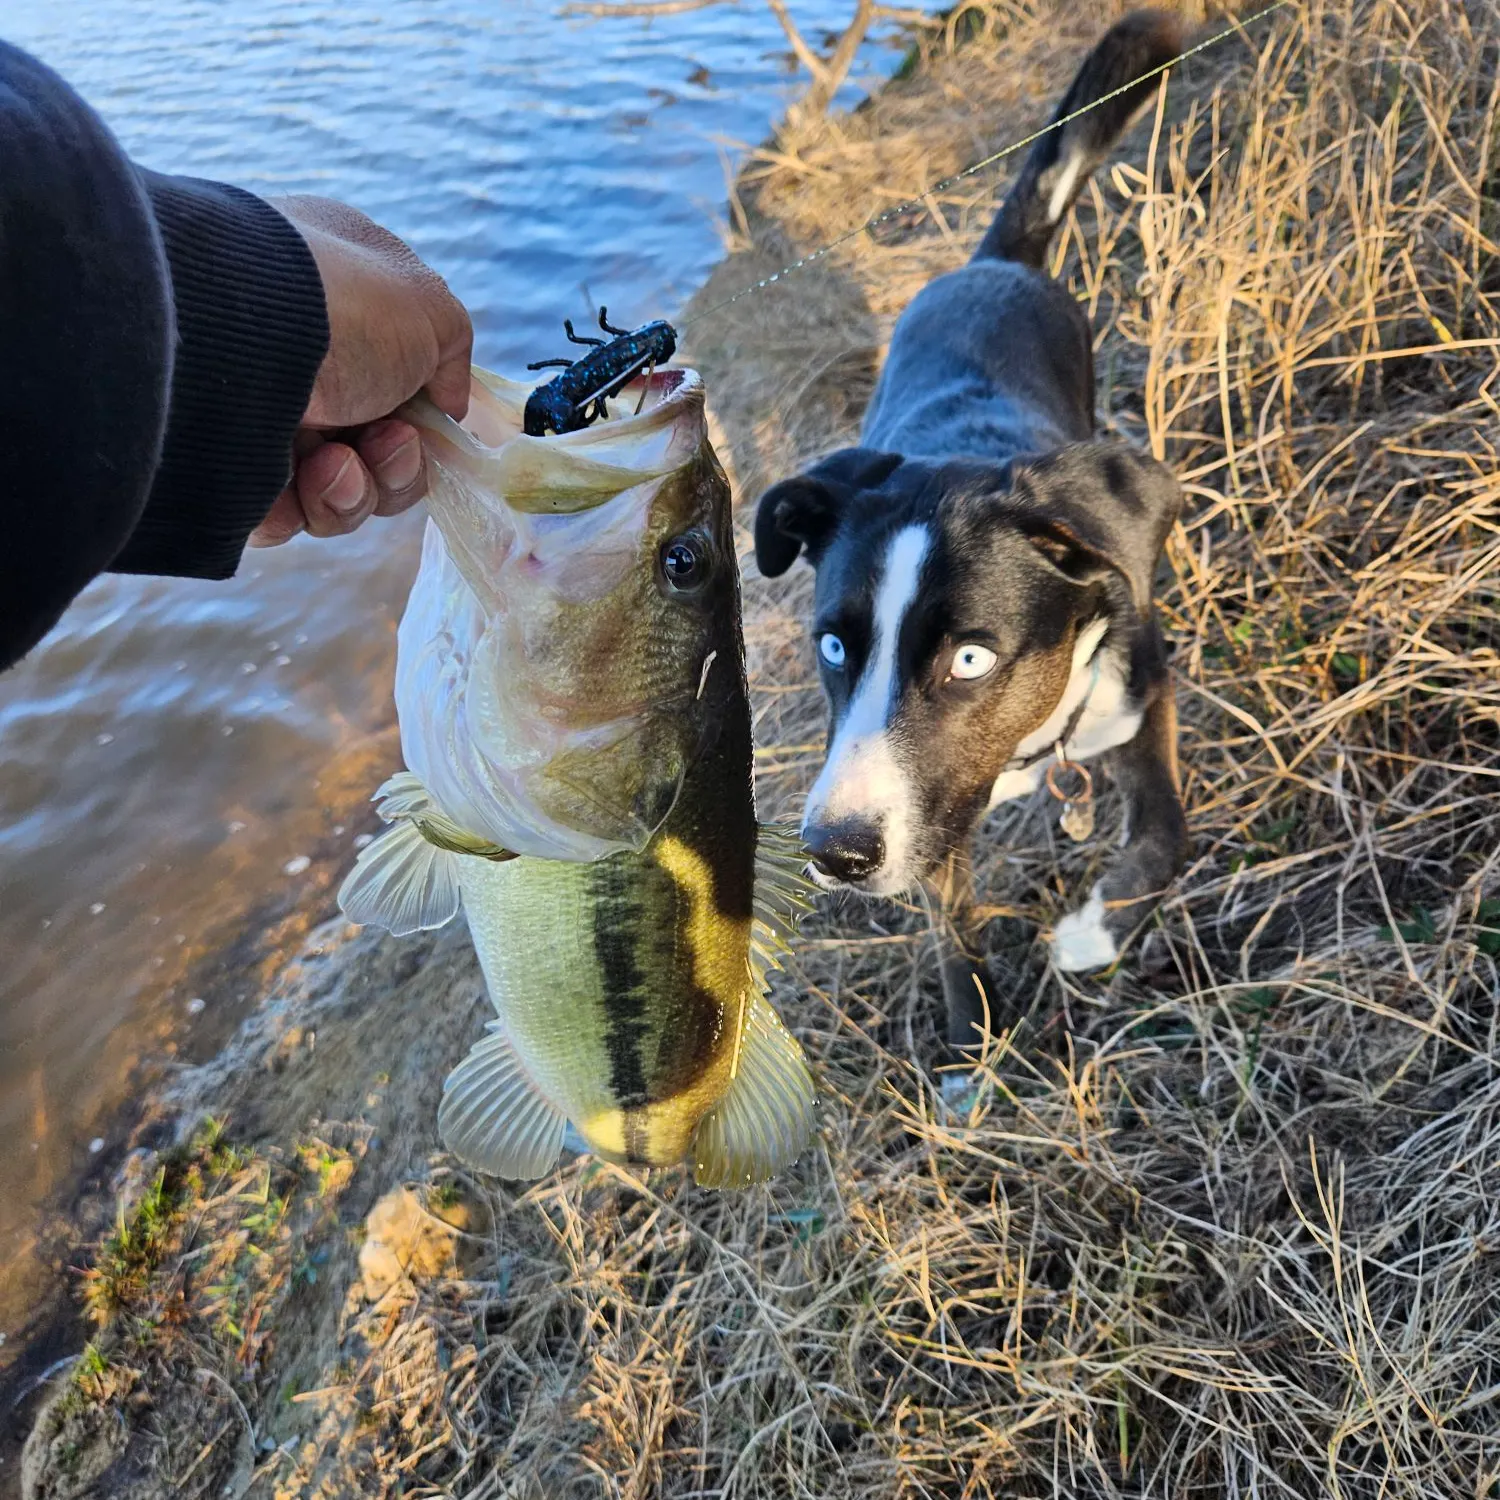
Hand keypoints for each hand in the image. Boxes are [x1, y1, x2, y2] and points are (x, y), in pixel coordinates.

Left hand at [249, 196, 472, 546]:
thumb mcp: (430, 307)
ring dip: (355, 489)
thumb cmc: (339, 303)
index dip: (423, 418)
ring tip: (332, 464)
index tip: (429, 425)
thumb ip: (452, 356)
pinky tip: (297, 481)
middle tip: (383, 443)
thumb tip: (446, 405)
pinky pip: (286, 515)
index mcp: (343, 304)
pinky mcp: (228, 466)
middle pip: (377, 449)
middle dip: (394, 462)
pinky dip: (304, 508)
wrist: (230, 332)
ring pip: (339, 490)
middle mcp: (301, 356)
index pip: (401, 381)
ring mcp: (262, 411)